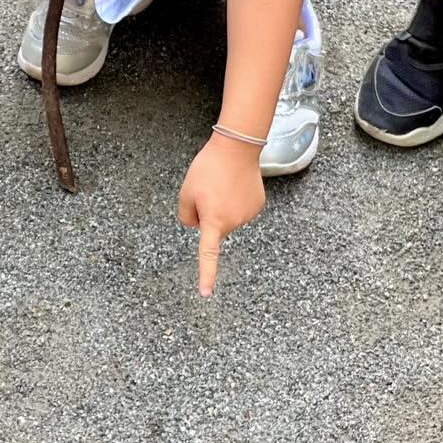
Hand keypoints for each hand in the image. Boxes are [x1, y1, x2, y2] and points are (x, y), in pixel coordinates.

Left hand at [178, 134, 265, 296]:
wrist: (237, 148)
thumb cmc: (208, 169)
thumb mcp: (186, 192)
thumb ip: (186, 215)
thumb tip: (195, 227)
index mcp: (213, 222)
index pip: (208, 254)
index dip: (206, 274)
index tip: (206, 293)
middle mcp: (232, 223)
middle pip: (214, 228)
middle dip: (208, 216)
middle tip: (206, 191)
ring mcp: (247, 216)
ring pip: (227, 219)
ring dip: (222, 207)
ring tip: (222, 185)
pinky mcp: (257, 206)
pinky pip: (240, 210)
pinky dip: (235, 202)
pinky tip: (235, 186)